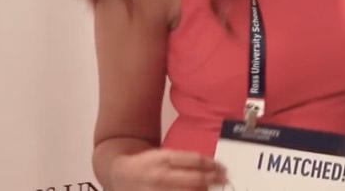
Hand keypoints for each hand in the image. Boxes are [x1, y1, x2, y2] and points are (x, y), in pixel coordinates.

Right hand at [110, 148, 226, 190]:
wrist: (120, 175)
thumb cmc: (147, 165)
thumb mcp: (163, 156)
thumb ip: (184, 161)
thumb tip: (210, 167)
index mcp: (163, 159)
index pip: (194, 161)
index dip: (212, 164)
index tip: (222, 167)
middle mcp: (161, 176)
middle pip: (195, 179)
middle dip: (214, 179)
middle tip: (225, 179)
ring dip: (206, 190)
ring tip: (216, 188)